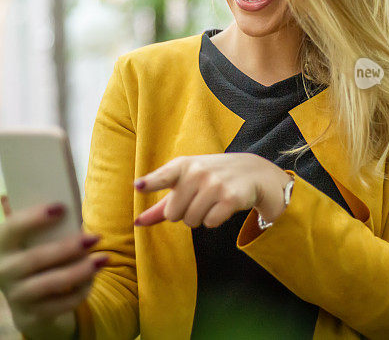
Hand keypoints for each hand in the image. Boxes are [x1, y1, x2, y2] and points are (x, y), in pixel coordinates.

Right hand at [0, 195, 105, 338]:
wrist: (27, 298)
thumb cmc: (34, 254)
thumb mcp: (31, 237)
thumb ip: (40, 220)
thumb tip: (61, 194)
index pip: (11, 228)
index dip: (35, 218)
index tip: (62, 208)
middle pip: (33, 259)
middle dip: (67, 248)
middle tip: (95, 238)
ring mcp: (13, 296)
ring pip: (48, 284)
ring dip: (79, 271)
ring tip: (103, 260)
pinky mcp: (28, 315)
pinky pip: (58, 305)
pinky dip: (79, 292)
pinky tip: (93, 279)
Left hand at [132, 153, 292, 228]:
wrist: (250, 172)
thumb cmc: (209, 177)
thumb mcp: (185, 183)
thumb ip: (161, 204)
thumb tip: (137, 222)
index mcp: (182, 165)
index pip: (163, 176)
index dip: (150, 182)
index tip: (138, 186)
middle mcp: (197, 172)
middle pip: (173, 214)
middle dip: (183, 213)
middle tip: (197, 199)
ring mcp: (215, 184)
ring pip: (191, 221)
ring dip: (199, 218)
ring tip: (210, 201)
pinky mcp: (230, 198)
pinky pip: (210, 223)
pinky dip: (214, 220)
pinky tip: (222, 206)